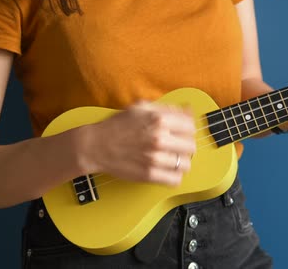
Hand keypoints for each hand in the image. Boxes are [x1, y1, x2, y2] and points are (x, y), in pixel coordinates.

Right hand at [77, 102, 195, 185]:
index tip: (181, 132)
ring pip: (186, 164)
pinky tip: (166, 170)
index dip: (187, 129)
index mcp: (159, 119)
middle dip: (185, 145)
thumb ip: (166, 108)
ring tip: (171, 159)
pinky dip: (174, 176)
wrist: (96, 145)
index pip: (190, 127)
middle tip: (176, 146)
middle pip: (191, 146)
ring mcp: (154, 158)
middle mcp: (159, 138)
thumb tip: (188, 111)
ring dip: (180, 162)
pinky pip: (175, 179)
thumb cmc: (117, 125)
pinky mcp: (149, 174)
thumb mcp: (141, 108)